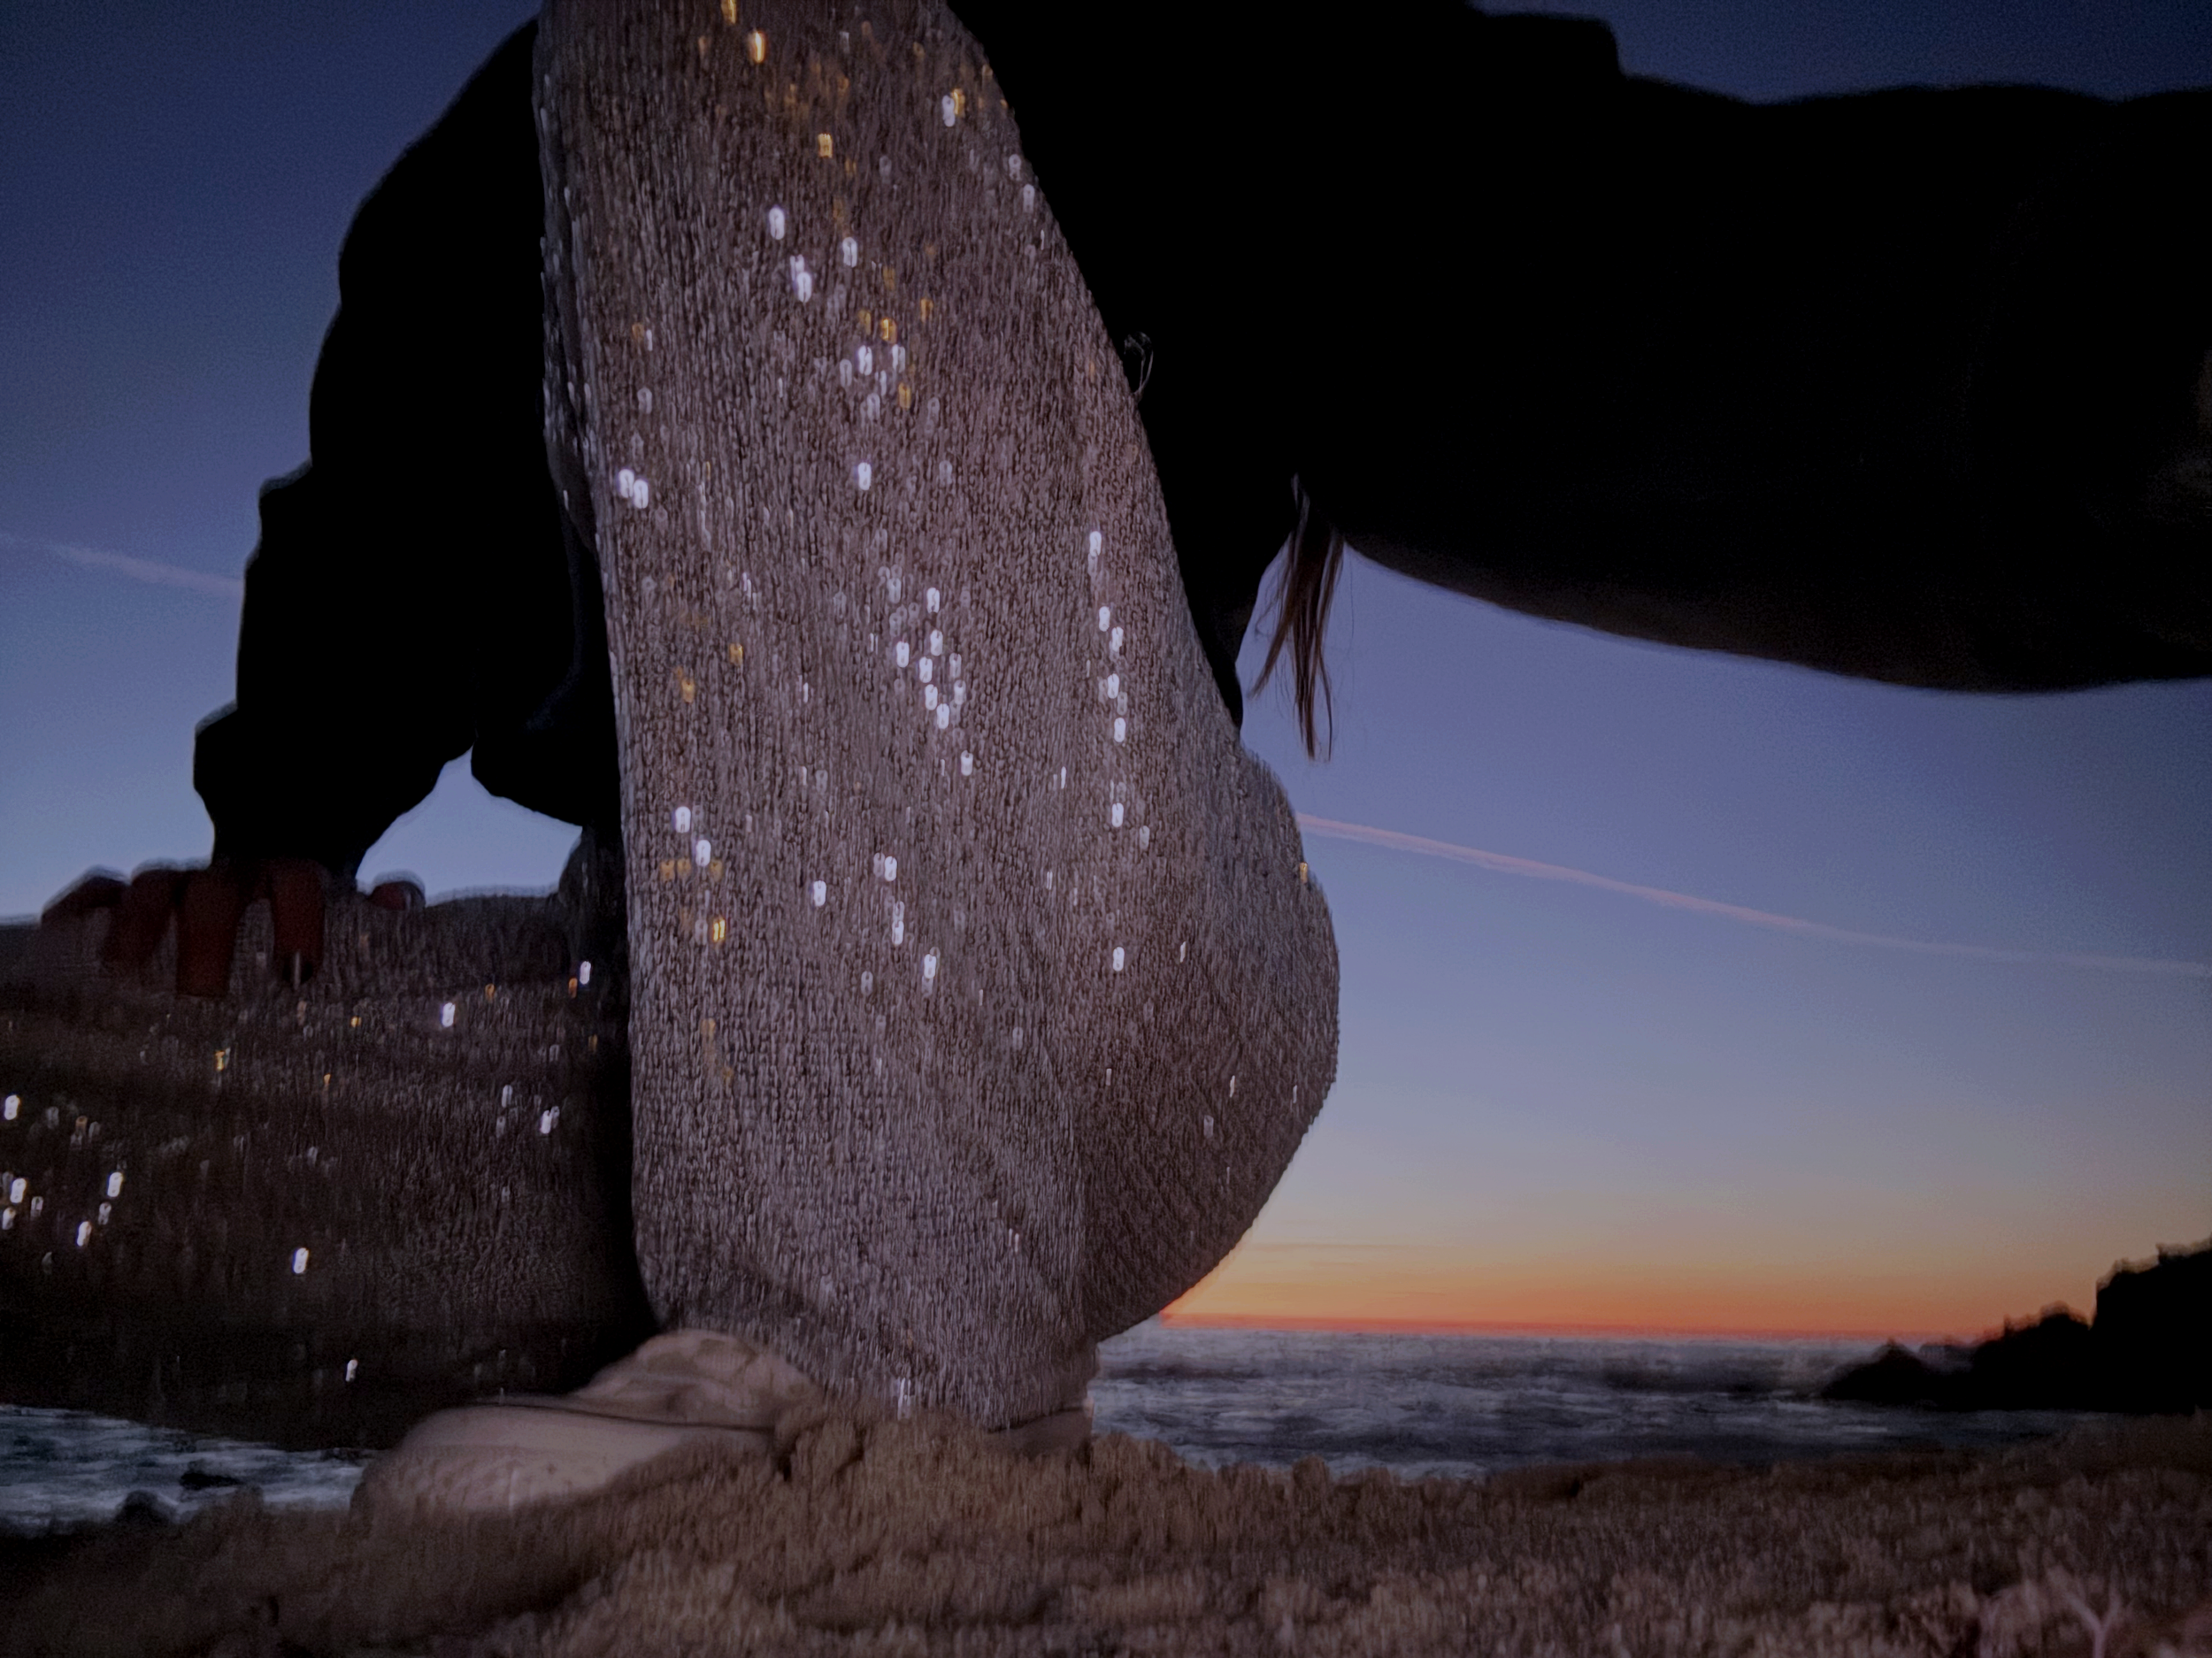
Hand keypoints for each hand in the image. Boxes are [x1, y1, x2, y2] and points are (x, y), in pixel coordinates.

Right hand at [40, 857, 351, 997]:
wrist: (265, 893)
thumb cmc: (309, 927)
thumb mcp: (350, 924)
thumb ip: (380, 919)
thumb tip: (401, 902)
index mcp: (289, 878)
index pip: (297, 882)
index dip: (299, 919)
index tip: (299, 972)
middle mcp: (231, 875)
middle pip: (215, 891)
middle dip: (208, 941)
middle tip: (205, 1000)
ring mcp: (178, 883)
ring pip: (152, 885)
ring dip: (136, 924)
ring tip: (123, 972)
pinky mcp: (130, 898)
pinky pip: (99, 890)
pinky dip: (81, 908)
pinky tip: (67, 935)